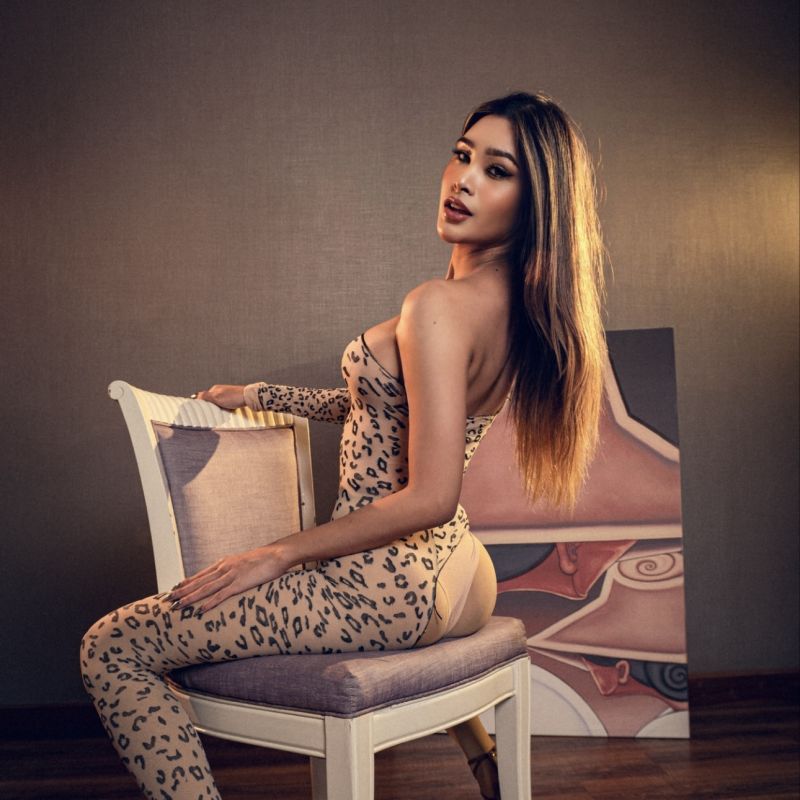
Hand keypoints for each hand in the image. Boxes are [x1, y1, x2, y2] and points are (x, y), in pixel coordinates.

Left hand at [164, 544, 288, 612]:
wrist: (277, 555)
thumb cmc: (263, 559)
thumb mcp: (244, 562)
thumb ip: (234, 569)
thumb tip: (227, 577)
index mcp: (224, 562)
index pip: (200, 574)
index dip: (186, 582)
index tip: (174, 589)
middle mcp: (224, 568)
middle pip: (198, 582)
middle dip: (182, 591)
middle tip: (168, 599)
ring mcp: (231, 575)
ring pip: (206, 589)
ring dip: (190, 598)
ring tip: (177, 606)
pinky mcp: (239, 584)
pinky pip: (221, 595)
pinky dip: (209, 603)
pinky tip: (200, 610)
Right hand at [192, 384, 246, 409]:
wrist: (249, 397)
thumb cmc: (233, 397)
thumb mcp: (217, 397)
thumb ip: (206, 396)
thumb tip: (196, 396)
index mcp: (215, 389)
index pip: (204, 397)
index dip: (204, 404)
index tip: (203, 410)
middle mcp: (220, 390)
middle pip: (212, 401)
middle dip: (212, 407)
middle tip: (214, 412)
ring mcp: (227, 394)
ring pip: (220, 404)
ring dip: (220, 409)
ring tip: (222, 412)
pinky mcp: (234, 398)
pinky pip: (227, 405)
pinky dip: (227, 409)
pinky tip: (229, 411)